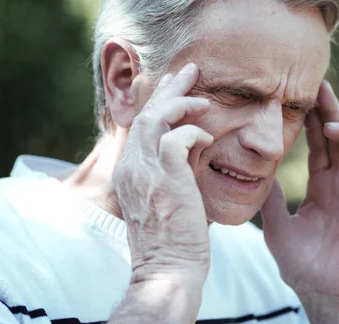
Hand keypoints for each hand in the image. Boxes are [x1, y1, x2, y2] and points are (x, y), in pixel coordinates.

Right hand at [112, 63, 212, 283]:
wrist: (169, 269)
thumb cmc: (176, 238)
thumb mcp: (169, 195)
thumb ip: (176, 167)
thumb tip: (195, 144)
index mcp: (130, 170)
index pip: (141, 124)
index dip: (159, 100)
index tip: (177, 85)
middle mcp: (131, 167)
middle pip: (146, 113)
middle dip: (169, 88)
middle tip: (191, 69)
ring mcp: (145, 172)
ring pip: (155, 118)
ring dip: (181, 103)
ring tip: (203, 97)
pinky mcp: (165, 179)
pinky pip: (176, 139)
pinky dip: (193, 132)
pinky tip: (207, 137)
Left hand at [261, 81, 338, 308]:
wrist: (322, 290)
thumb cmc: (301, 263)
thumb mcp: (277, 223)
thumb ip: (271, 197)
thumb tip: (255, 172)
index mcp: (322, 184)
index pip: (319, 143)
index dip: (313, 120)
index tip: (302, 97)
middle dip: (332, 111)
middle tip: (320, 87)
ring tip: (332, 126)